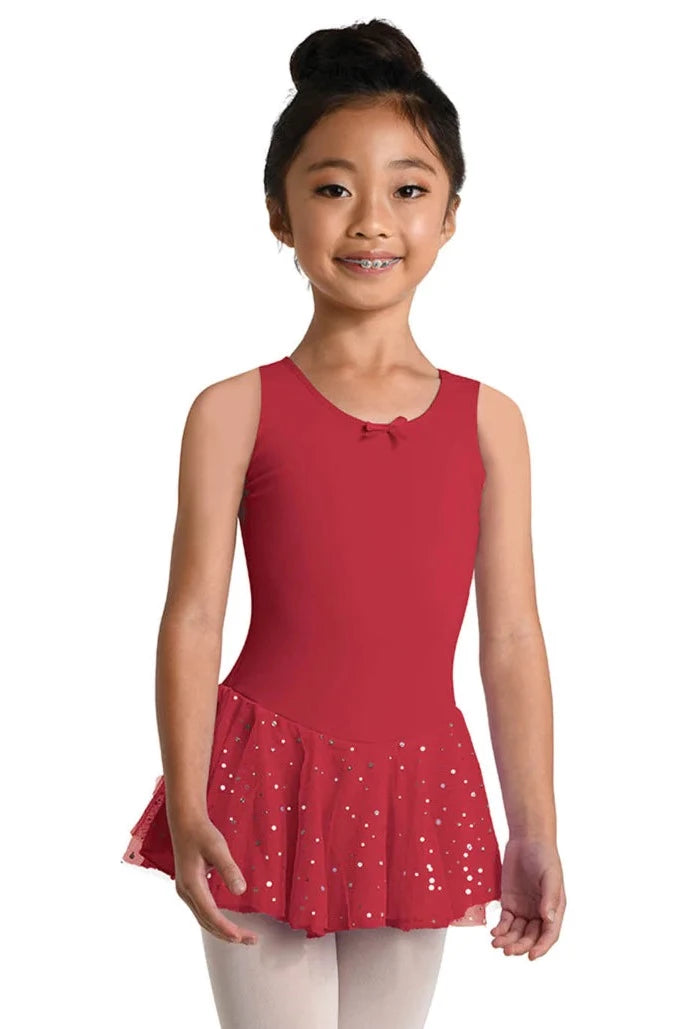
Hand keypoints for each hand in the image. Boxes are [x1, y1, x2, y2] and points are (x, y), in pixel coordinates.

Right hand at [169, 813, 258, 945]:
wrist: (185, 823)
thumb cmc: (202, 833)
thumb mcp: (218, 848)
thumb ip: (229, 869)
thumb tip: (241, 891)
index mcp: (191, 885)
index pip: (210, 914)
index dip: (226, 928)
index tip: (241, 937)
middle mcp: (185, 892)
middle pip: (207, 922)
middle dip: (228, 935)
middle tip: (251, 940)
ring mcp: (185, 891)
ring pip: (204, 920)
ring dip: (222, 930)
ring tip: (243, 937)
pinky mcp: (189, 888)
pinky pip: (202, 912)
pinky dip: (215, 921)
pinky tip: (227, 923)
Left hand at [491, 836, 564, 959]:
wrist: (527, 840)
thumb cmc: (544, 856)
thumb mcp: (551, 876)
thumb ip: (549, 897)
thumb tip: (547, 918)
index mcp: (554, 909)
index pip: (549, 934)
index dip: (542, 947)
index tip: (531, 956)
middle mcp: (539, 912)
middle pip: (531, 937)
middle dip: (520, 946)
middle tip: (508, 950)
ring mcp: (524, 909)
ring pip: (516, 932)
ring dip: (508, 940)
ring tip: (497, 944)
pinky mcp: (509, 902)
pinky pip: (505, 921)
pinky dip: (500, 929)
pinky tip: (494, 933)